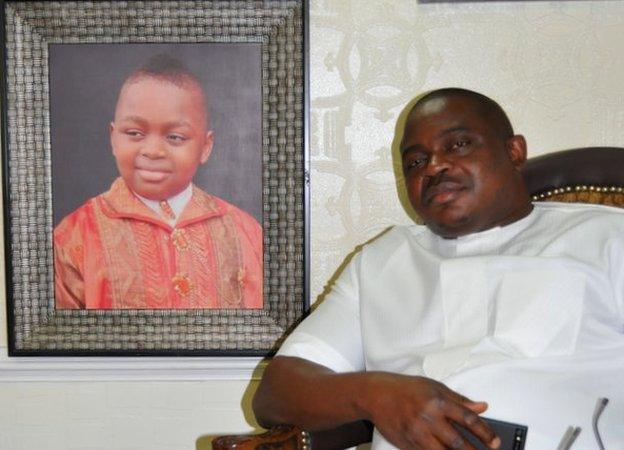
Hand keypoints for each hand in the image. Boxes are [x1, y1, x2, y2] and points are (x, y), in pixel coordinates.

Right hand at [360, 373, 499, 449]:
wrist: (376, 395)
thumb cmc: (405, 389)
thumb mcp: (434, 387)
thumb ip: (459, 400)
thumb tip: (482, 407)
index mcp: (437, 401)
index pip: (468, 419)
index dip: (485, 433)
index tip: (495, 442)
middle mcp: (428, 418)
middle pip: (458, 442)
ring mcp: (417, 434)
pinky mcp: (408, 445)